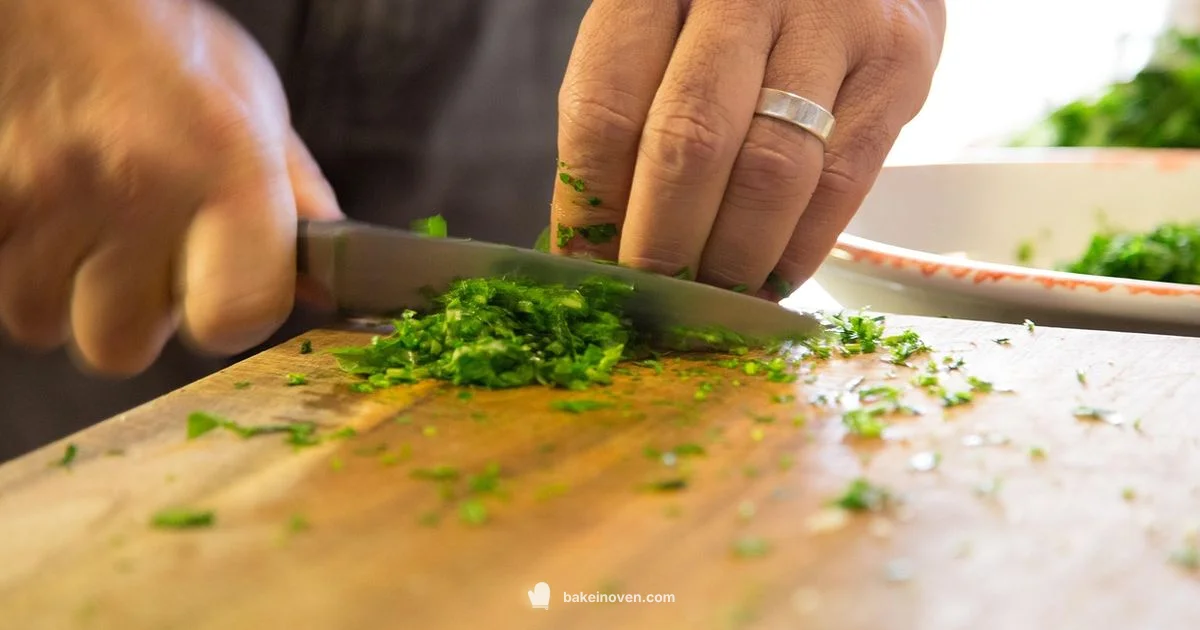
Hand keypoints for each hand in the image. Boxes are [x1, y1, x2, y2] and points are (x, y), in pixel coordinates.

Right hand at [0, 0, 341, 373]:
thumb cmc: (162, 44)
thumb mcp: (253, 105)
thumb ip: (293, 200)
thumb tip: (324, 284)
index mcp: (226, 167)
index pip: (236, 318)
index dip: (231, 319)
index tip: (226, 292)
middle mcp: (137, 186)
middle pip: (122, 346)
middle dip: (133, 316)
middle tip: (144, 255)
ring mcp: (46, 192)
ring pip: (44, 321)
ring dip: (65, 292)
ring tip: (89, 225)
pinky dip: (17, 261)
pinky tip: (48, 213)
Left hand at [551, 0, 944, 297]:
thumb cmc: (738, 6)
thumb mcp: (669, 29)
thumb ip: (634, 113)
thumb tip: (598, 243)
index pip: (605, 112)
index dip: (593, 208)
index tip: (590, 270)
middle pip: (688, 145)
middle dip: (663, 246)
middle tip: (654, 301)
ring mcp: (829, 19)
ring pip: (770, 171)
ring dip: (734, 258)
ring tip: (713, 300)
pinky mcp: (898, 58)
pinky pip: (842, 180)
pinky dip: (801, 247)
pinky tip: (772, 278)